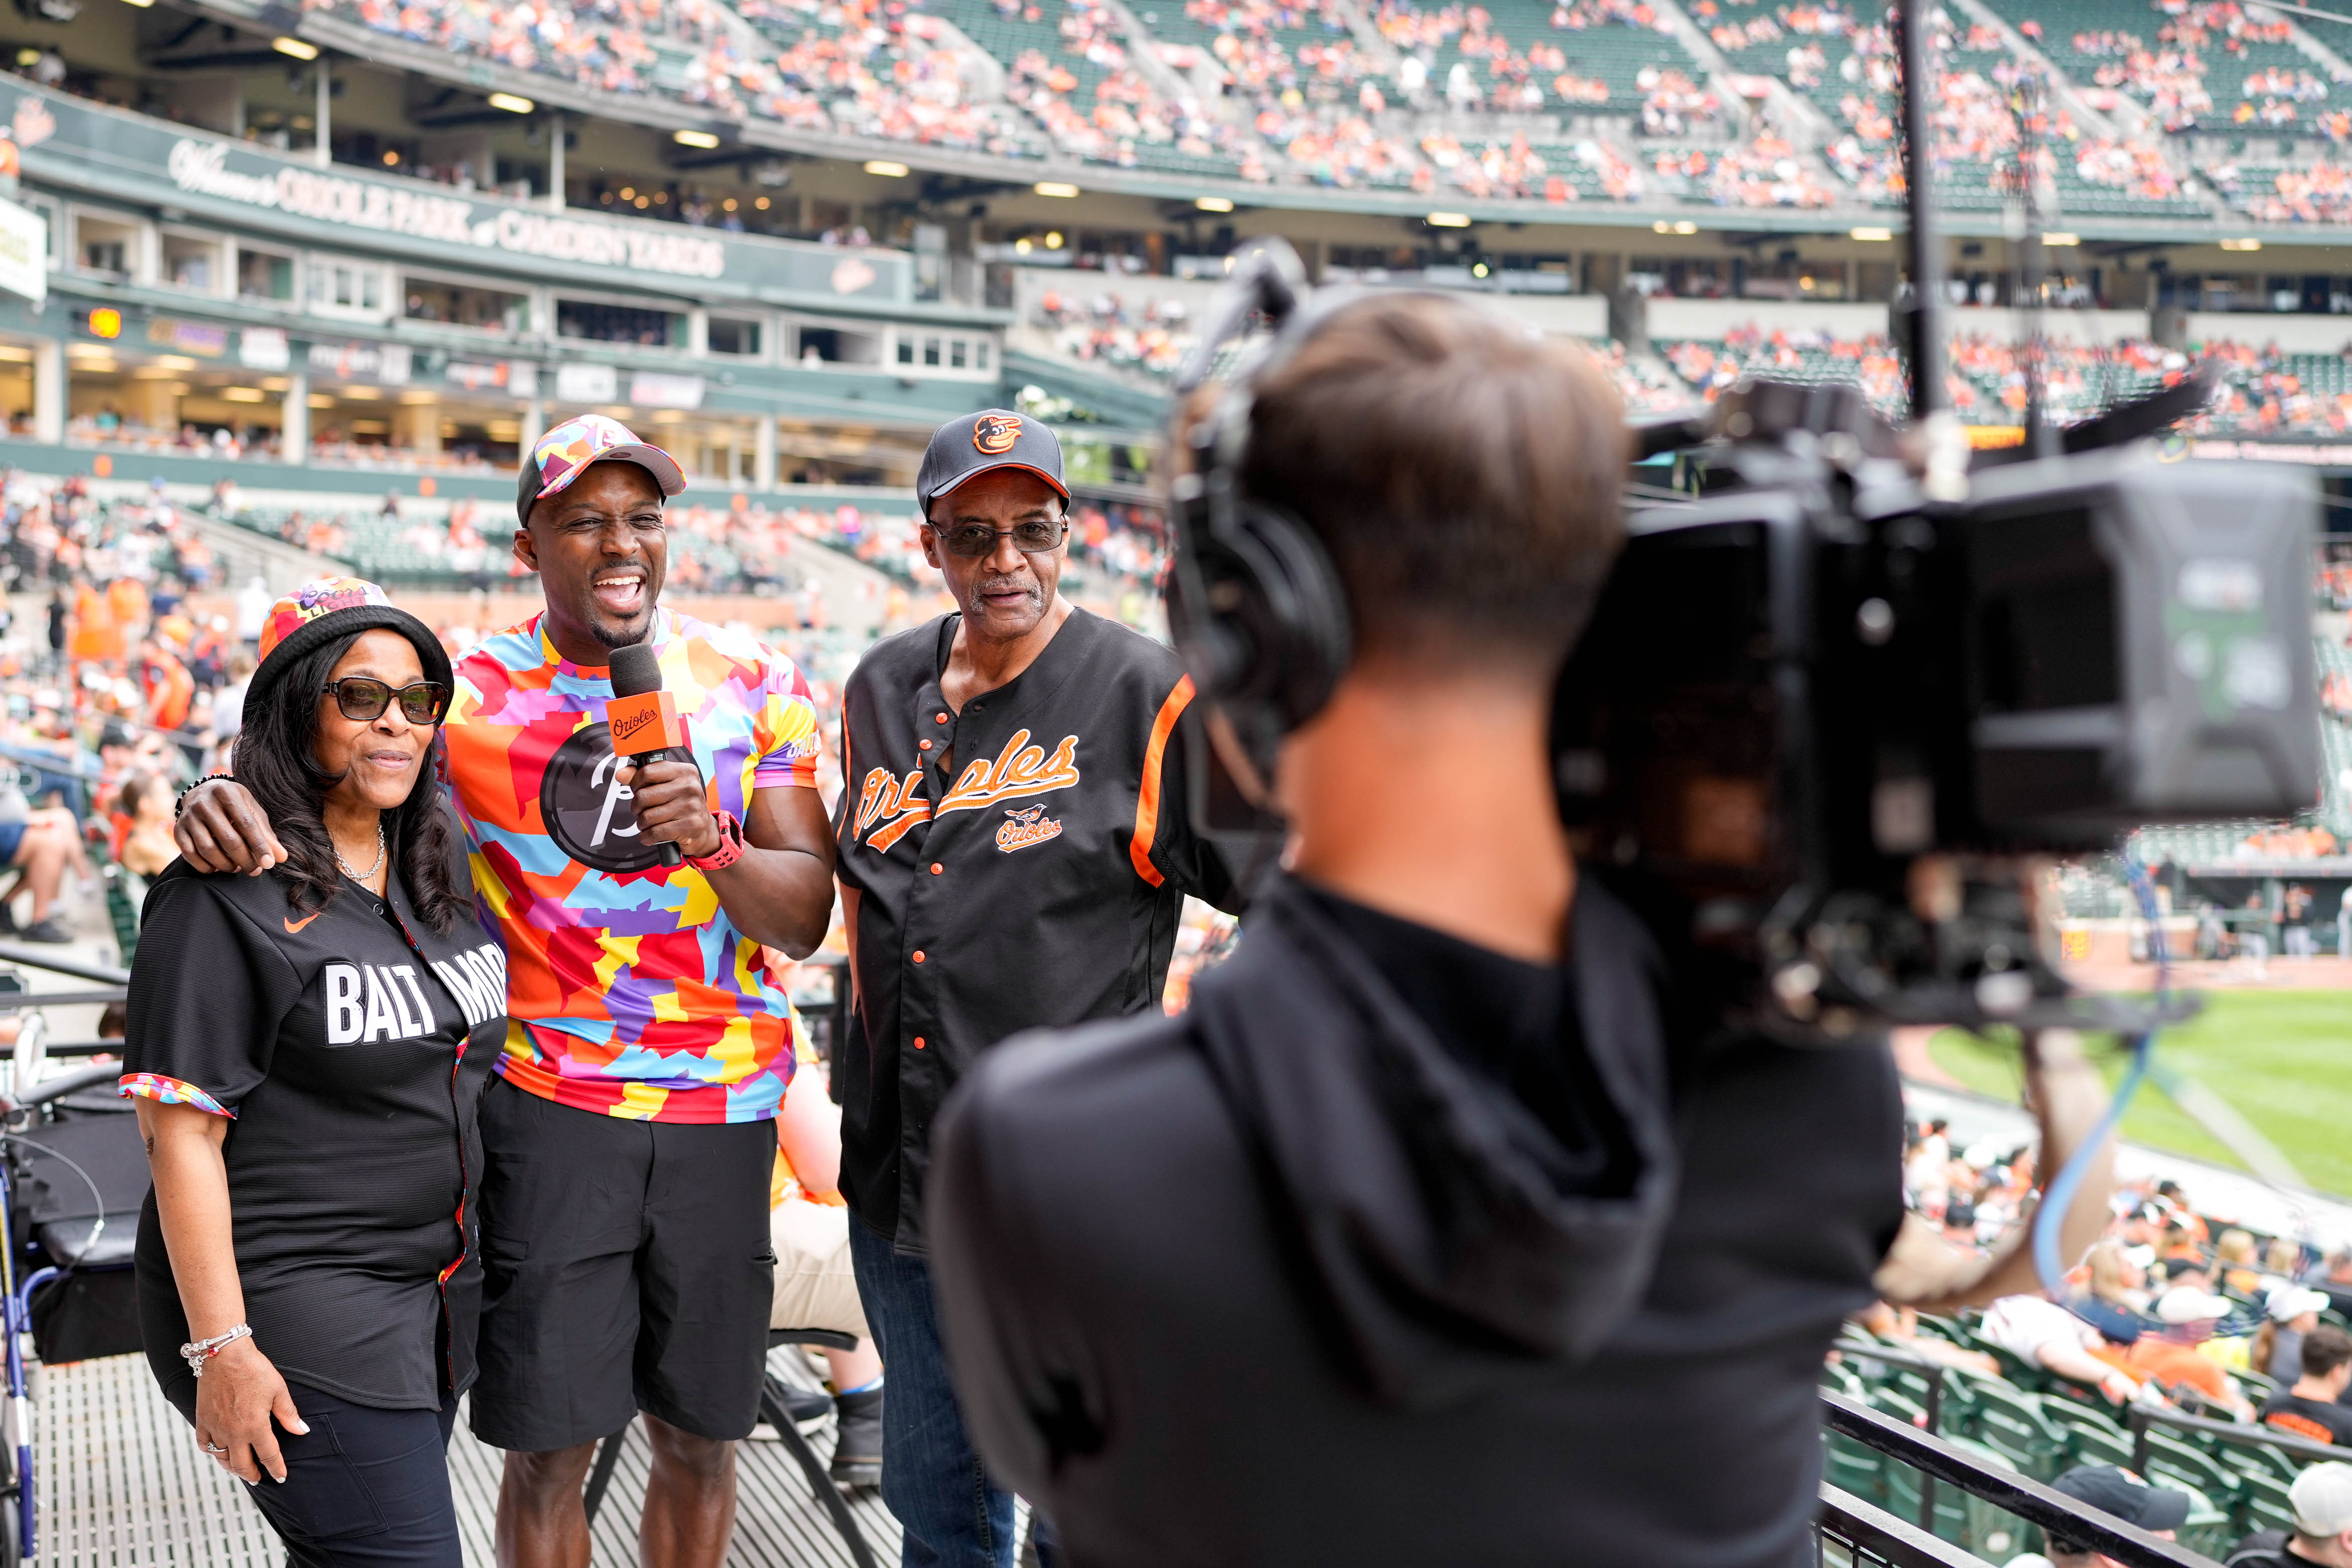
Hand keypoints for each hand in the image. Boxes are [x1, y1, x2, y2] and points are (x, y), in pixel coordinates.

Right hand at [173, 780, 284, 876]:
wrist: (202, 793)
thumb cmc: (234, 804)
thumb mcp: (252, 811)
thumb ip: (266, 833)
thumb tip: (282, 858)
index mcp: (227, 793)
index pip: (247, 824)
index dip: (259, 846)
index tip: (269, 864)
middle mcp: (204, 803)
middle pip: (228, 839)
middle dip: (244, 859)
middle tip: (254, 870)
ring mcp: (188, 816)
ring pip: (208, 849)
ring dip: (225, 865)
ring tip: (237, 868)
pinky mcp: (178, 830)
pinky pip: (190, 855)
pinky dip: (205, 866)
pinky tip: (217, 868)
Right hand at [193, 1336, 305, 1484]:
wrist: (225, 1356)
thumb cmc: (254, 1370)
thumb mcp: (278, 1391)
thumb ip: (288, 1414)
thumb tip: (301, 1431)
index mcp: (256, 1427)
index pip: (269, 1456)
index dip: (276, 1468)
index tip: (281, 1477)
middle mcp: (234, 1433)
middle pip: (242, 1465)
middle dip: (252, 1474)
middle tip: (258, 1478)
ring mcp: (216, 1428)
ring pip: (222, 1458)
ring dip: (232, 1467)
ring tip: (240, 1469)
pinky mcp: (202, 1421)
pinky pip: (204, 1444)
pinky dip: (212, 1452)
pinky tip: (218, 1451)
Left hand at [617, 759, 719, 858]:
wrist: (703, 831)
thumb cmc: (681, 805)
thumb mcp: (667, 786)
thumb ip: (643, 777)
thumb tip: (621, 775)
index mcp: (684, 771)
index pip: (647, 772)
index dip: (635, 783)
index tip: (638, 790)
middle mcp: (689, 787)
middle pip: (643, 796)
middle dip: (636, 807)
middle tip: (641, 811)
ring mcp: (690, 806)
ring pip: (647, 817)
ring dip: (641, 824)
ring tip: (648, 824)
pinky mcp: (689, 826)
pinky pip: (655, 832)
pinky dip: (647, 837)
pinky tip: (650, 836)